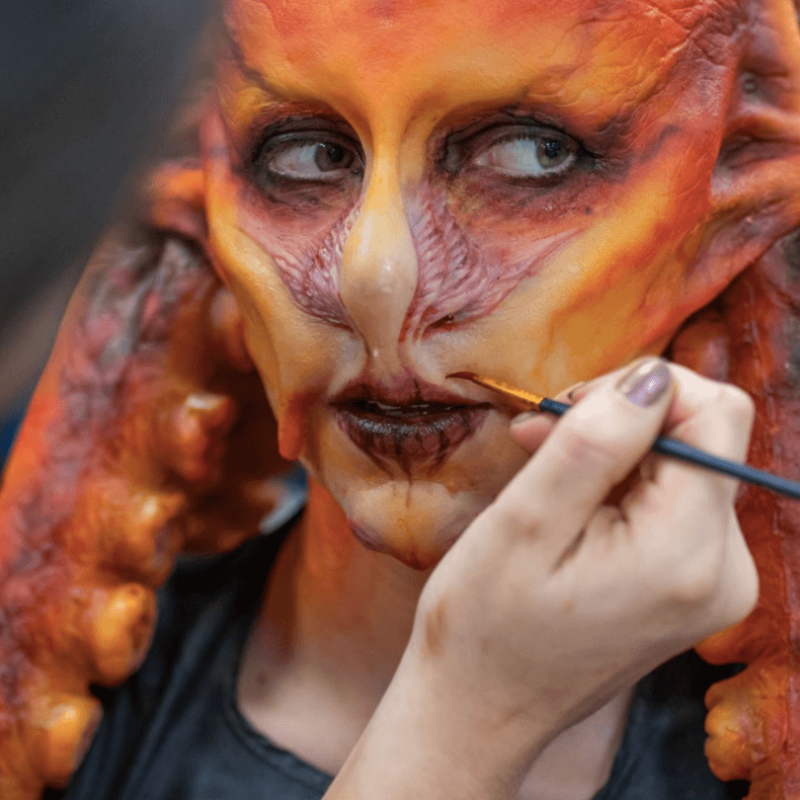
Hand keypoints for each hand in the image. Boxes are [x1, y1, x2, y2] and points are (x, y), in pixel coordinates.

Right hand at [395, 358, 757, 792]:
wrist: (480, 709)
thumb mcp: (525, 523)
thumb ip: (593, 443)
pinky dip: (619, 482)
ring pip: (683, 461)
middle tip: (538, 437)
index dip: (641, 390)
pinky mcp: (692, 583)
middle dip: (619, 420)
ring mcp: (714, 581)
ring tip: (543, 469)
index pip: (716, 413)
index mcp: (688, 553)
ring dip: (612, 450)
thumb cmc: (484, 625)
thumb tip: (654, 376)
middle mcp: (724, 569)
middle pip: (700, 434)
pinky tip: (567, 501)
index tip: (566, 412)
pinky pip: (671, 498)